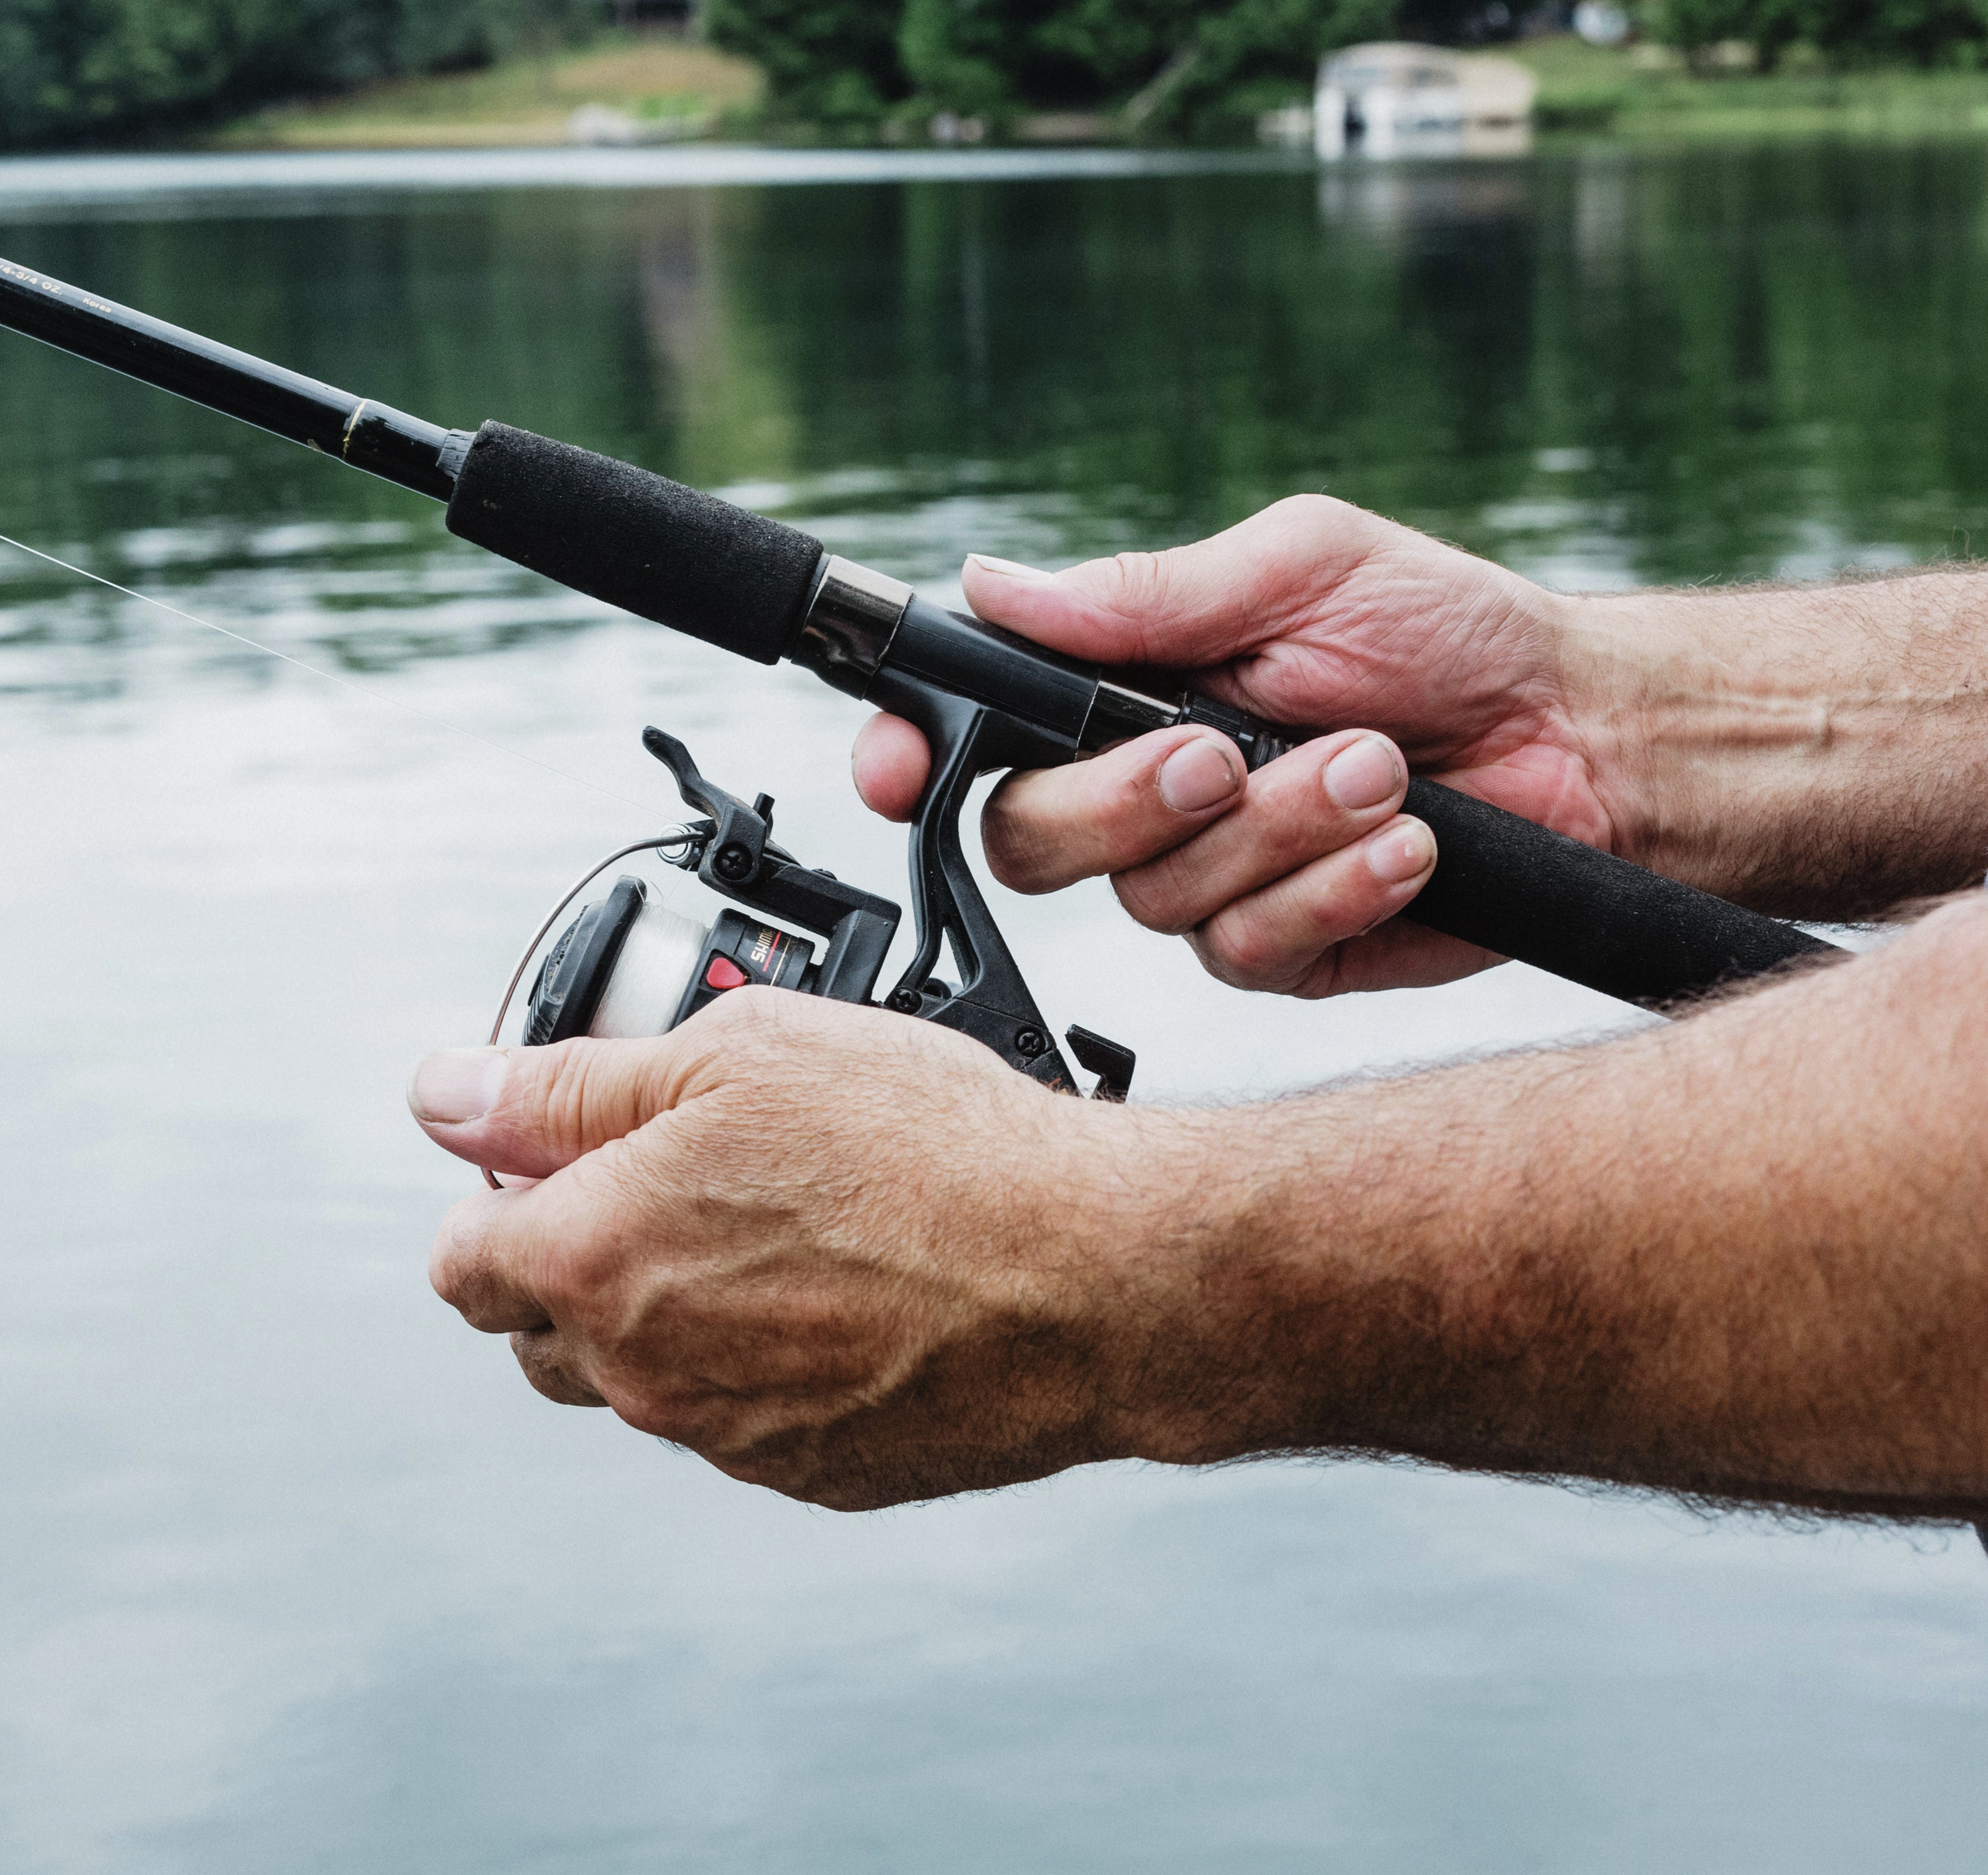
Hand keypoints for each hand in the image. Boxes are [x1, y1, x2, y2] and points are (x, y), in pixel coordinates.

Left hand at [409, 991, 1189, 1510]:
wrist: (1090, 1275)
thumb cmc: (925, 1149)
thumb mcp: (726, 1055)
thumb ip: (562, 1086)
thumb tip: (446, 1095)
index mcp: (592, 1260)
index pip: (462, 1259)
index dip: (495, 1194)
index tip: (553, 1153)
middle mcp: (639, 1370)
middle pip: (537, 1329)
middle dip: (567, 1256)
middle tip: (666, 1178)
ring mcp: (723, 1434)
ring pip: (638, 1376)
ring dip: (662, 1309)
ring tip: (766, 1227)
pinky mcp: (807, 1473)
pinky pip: (735, 1415)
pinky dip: (755, 1359)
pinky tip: (831, 1291)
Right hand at [854, 496, 1621, 995]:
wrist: (1594, 743)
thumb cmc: (1456, 635)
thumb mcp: (1302, 568)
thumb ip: (1146, 594)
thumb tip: (995, 581)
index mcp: (1123, 692)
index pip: (974, 733)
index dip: (910, 756)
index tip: (897, 767)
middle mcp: (1145, 797)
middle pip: (1030, 839)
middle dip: (1128, 800)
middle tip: (1226, 749)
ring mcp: (1207, 882)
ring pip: (1153, 899)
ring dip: (1279, 829)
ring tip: (1381, 769)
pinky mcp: (1280, 952)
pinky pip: (1247, 952)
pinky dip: (1335, 889)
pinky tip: (1408, 845)